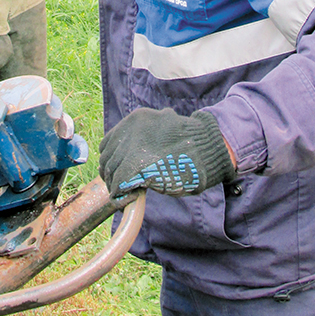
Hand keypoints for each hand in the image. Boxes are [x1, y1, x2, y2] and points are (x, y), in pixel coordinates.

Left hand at [98, 108, 234, 200]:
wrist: (207, 149)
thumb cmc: (189, 143)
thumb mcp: (164, 129)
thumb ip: (144, 138)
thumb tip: (126, 158)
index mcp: (136, 119)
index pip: (108, 142)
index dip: (110, 160)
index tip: (115, 172)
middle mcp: (131, 129)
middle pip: (108, 158)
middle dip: (111, 174)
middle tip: (119, 186)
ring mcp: (133, 146)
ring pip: (111, 171)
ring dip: (116, 185)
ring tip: (126, 193)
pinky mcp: (137, 165)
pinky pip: (119, 183)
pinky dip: (121, 193)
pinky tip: (131, 197)